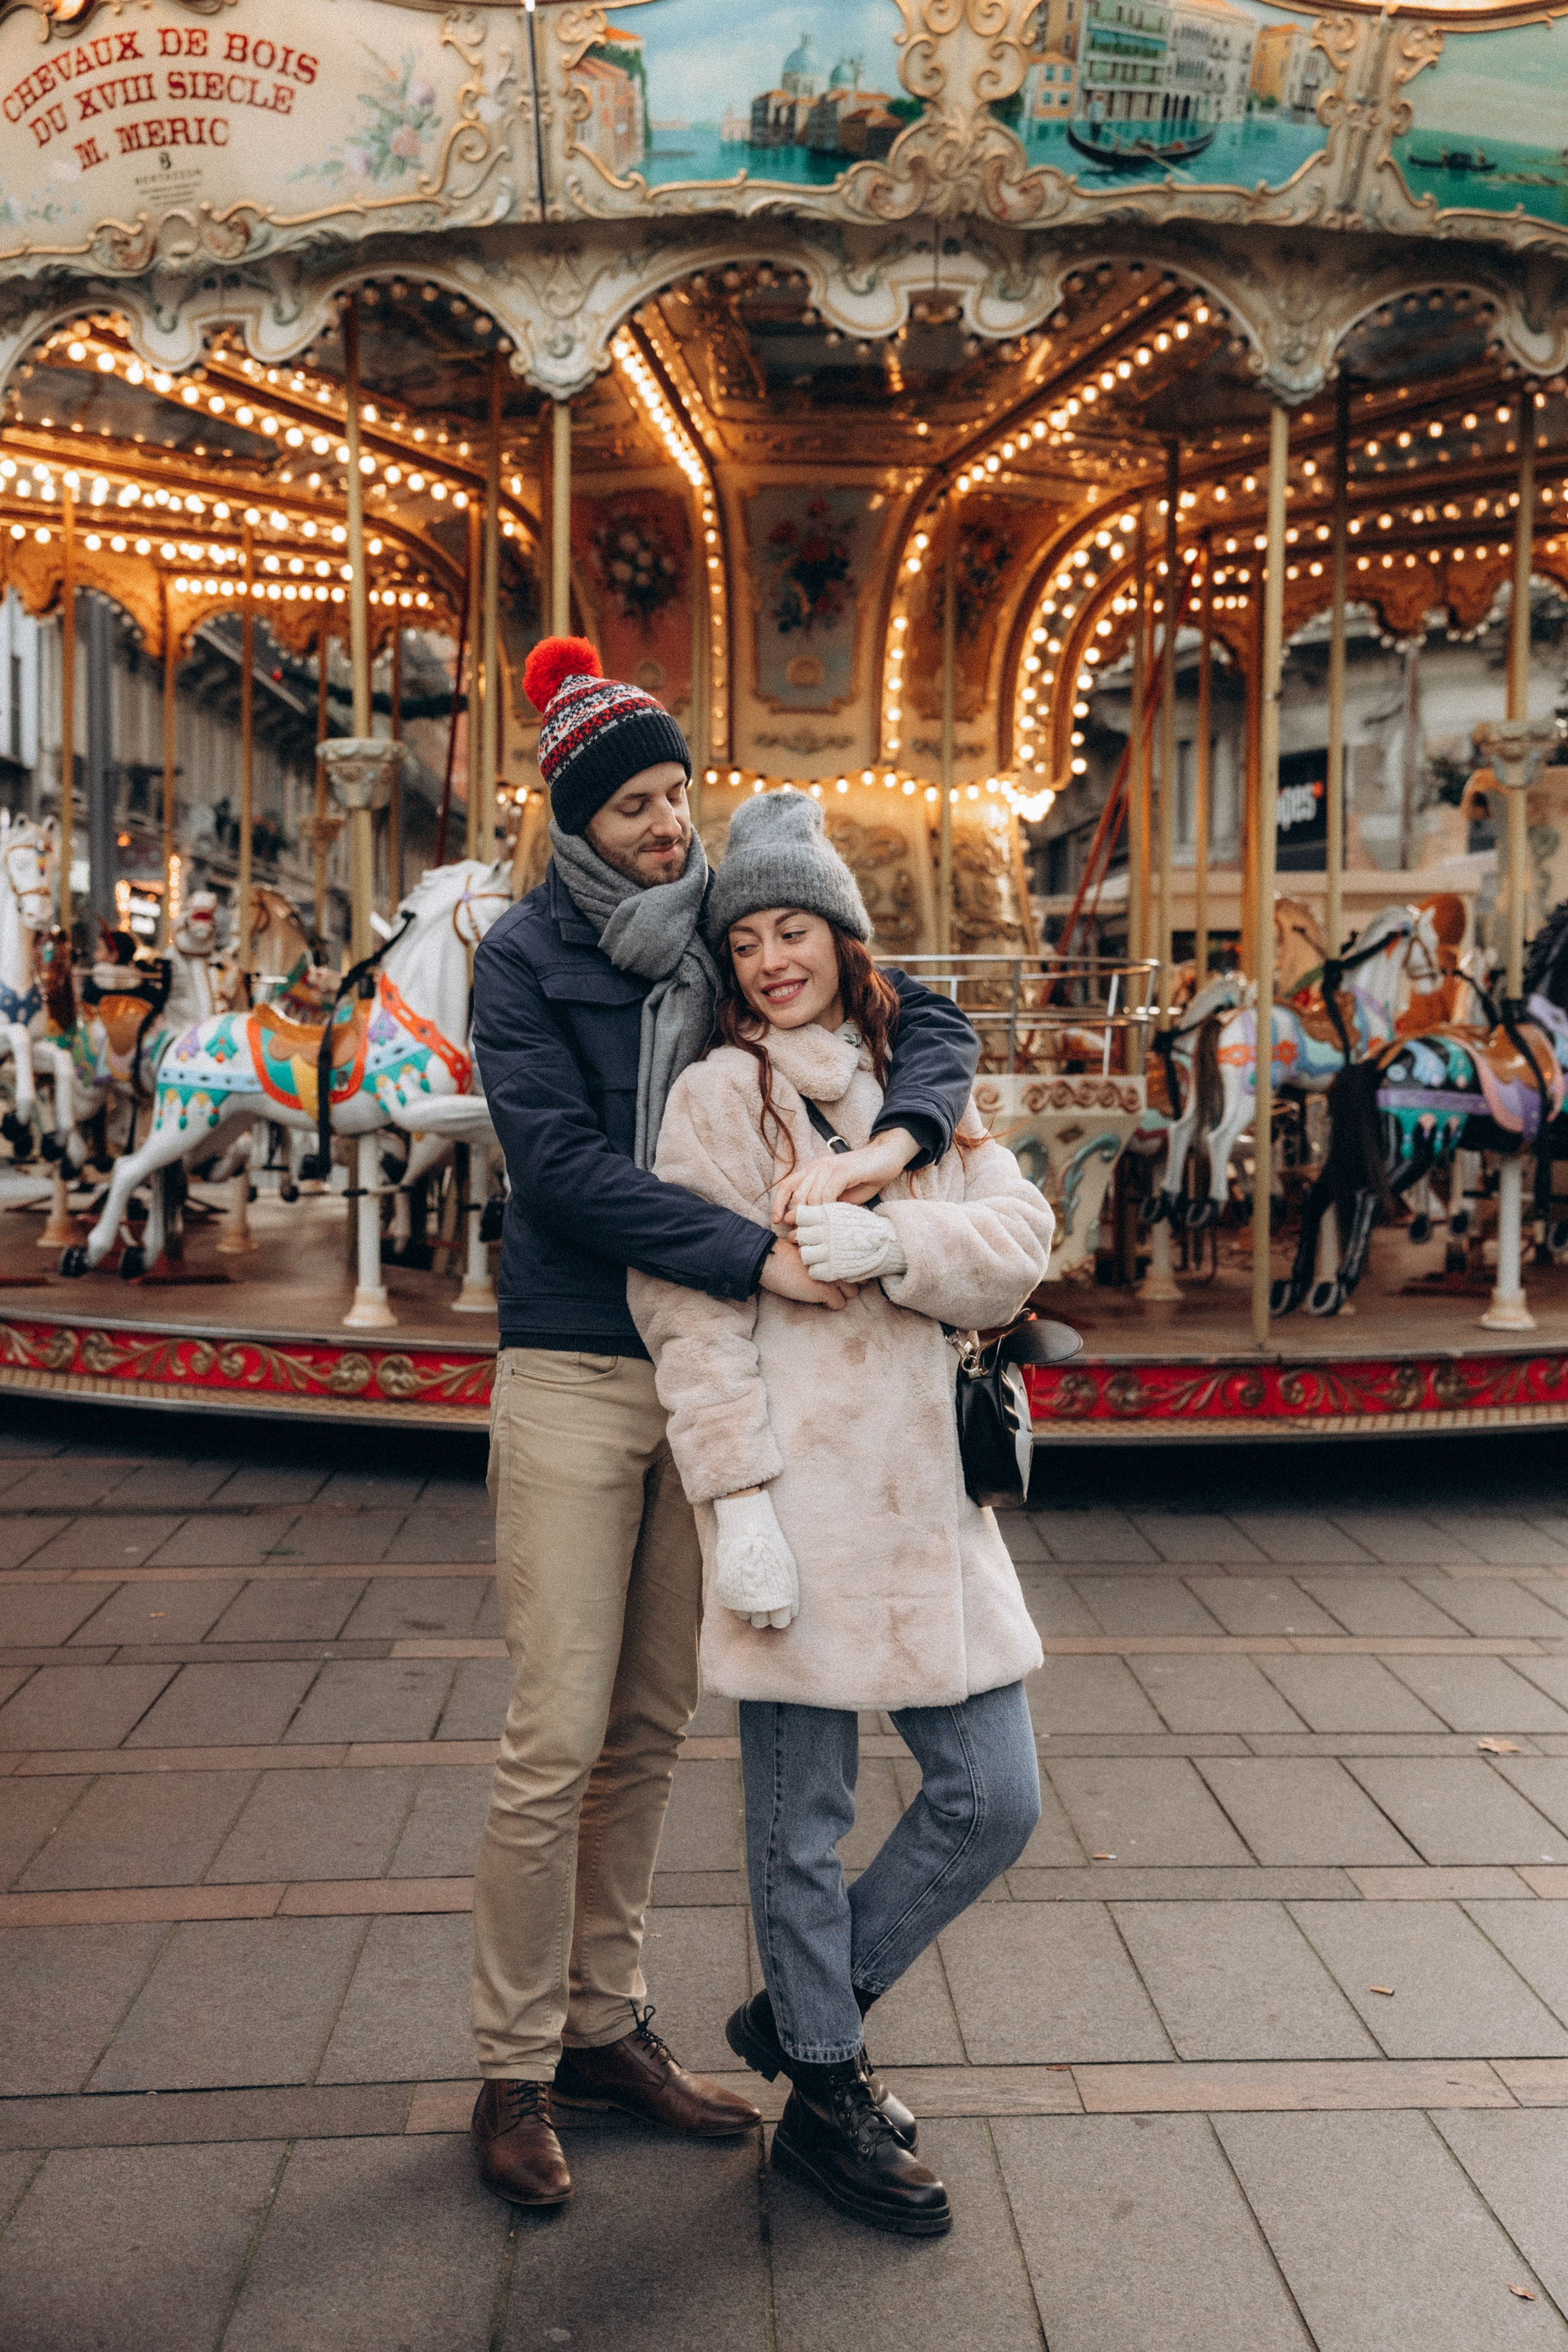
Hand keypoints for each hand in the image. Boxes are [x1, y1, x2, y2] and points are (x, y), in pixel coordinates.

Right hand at [713, 1489, 798, 1628]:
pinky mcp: (726, 1591)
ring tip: (754, 1589)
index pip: (781, 1623)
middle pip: (762, 1624)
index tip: (780, 1607)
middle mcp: (759, 1601)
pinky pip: (734, 1608)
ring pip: (748, 1618)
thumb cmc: (772, 1545)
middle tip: (766, 1598)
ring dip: (751, 1608)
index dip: (781, 1616)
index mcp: (779, 1597)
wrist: (746, 1526)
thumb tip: (793, 1612)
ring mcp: (741, 1597)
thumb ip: (792, 1592)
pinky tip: (744, 1587)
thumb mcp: (789, 1566)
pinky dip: (739, 1602)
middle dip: (766, 1614)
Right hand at [759, 1236, 853, 1308]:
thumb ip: (824, 1254)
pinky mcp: (825, 1290)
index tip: (841, 1273)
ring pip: (852, 1293)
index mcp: (834, 1248)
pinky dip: (831, 1304)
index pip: (855, 1262)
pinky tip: (819, 1299)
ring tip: (827, 1293)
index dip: (849, 1270)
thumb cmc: (784, 1252)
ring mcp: (833, 1276)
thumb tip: (834, 1264)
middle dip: (848, 1283)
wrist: (769, 1259)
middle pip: (858, 1277)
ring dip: (842, 1294)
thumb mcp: (810, 1248)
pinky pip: (839, 1304)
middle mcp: (837, 1260)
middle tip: (834, 1285)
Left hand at [771, 1125, 919, 1224]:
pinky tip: (835, 1217)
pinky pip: (827, 1194)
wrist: (886, 1158)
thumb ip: (823, 1205)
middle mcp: (816, 1167)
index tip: (778, 1222)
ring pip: (811, 1197)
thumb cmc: (863, 1179)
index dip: (778, 1204)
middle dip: (799, 1218)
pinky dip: (829, 1209)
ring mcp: (829, 1167)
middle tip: (805, 1234)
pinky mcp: (842, 1170)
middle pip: (797, 1196)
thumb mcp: (839, 1195)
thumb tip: (807, 1225)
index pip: (785, 1186)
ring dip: (815, 1217)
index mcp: (812, 1171)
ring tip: (821, 1230)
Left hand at [796, 1200, 907, 1285]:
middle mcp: (826, 1232)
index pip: (799, 1216)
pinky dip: (817, 1270)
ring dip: (808, 1256)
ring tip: (817, 1255)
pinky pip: (814, 1271)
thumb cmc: (865, 1226)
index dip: (796, 1220)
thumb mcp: (845, 1211)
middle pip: (799, 1236)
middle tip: (810, 1242)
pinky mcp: (834, 1269)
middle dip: (801, 1239)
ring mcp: (830, 1252)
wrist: (887, 1243)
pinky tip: (824, 1266)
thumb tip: (800, 1213)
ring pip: (804, 1255)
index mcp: (828, 1216)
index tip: (799, 1223)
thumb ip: (825, 1212)